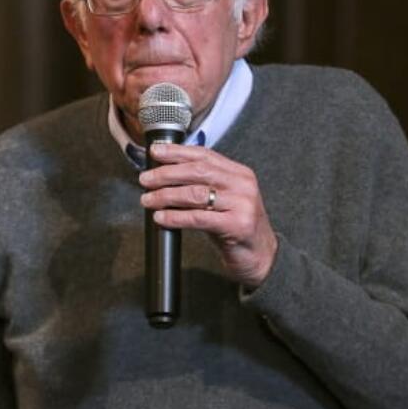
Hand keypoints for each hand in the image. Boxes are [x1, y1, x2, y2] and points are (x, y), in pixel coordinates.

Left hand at [138, 143, 277, 287]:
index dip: (177, 152)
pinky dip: (175, 217)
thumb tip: (164, 173)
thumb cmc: (235, 227)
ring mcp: (242, 204)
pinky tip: (161, 218)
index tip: (155, 152)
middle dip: (166, 173)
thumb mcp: (223, 199)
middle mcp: (243, 185)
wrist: (262, 257)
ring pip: (195, 193)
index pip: (204, 155)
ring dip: (166, 195)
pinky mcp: (237, 225)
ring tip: (148, 199)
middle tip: (145, 179)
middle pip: (197, 171)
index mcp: (239, 173)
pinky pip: (198, 218)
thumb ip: (202, 184)